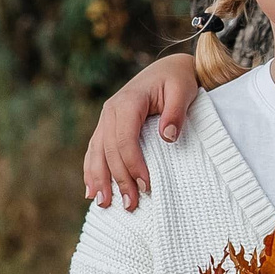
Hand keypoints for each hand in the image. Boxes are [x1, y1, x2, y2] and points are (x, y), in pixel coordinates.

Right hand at [83, 54, 200, 208]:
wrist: (168, 68)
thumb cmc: (178, 80)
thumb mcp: (183, 91)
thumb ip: (176, 113)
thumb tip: (167, 137)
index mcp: (128, 102)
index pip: (125, 139)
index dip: (133, 165)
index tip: (147, 186)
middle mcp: (111, 111)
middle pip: (109, 150)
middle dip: (118, 179)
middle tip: (131, 205)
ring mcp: (106, 119)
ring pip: (96, 152)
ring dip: (98, 179)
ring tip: (103, 204)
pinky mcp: (107, 126)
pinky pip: (95, 150)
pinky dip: (91, 171)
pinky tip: (91, 191)